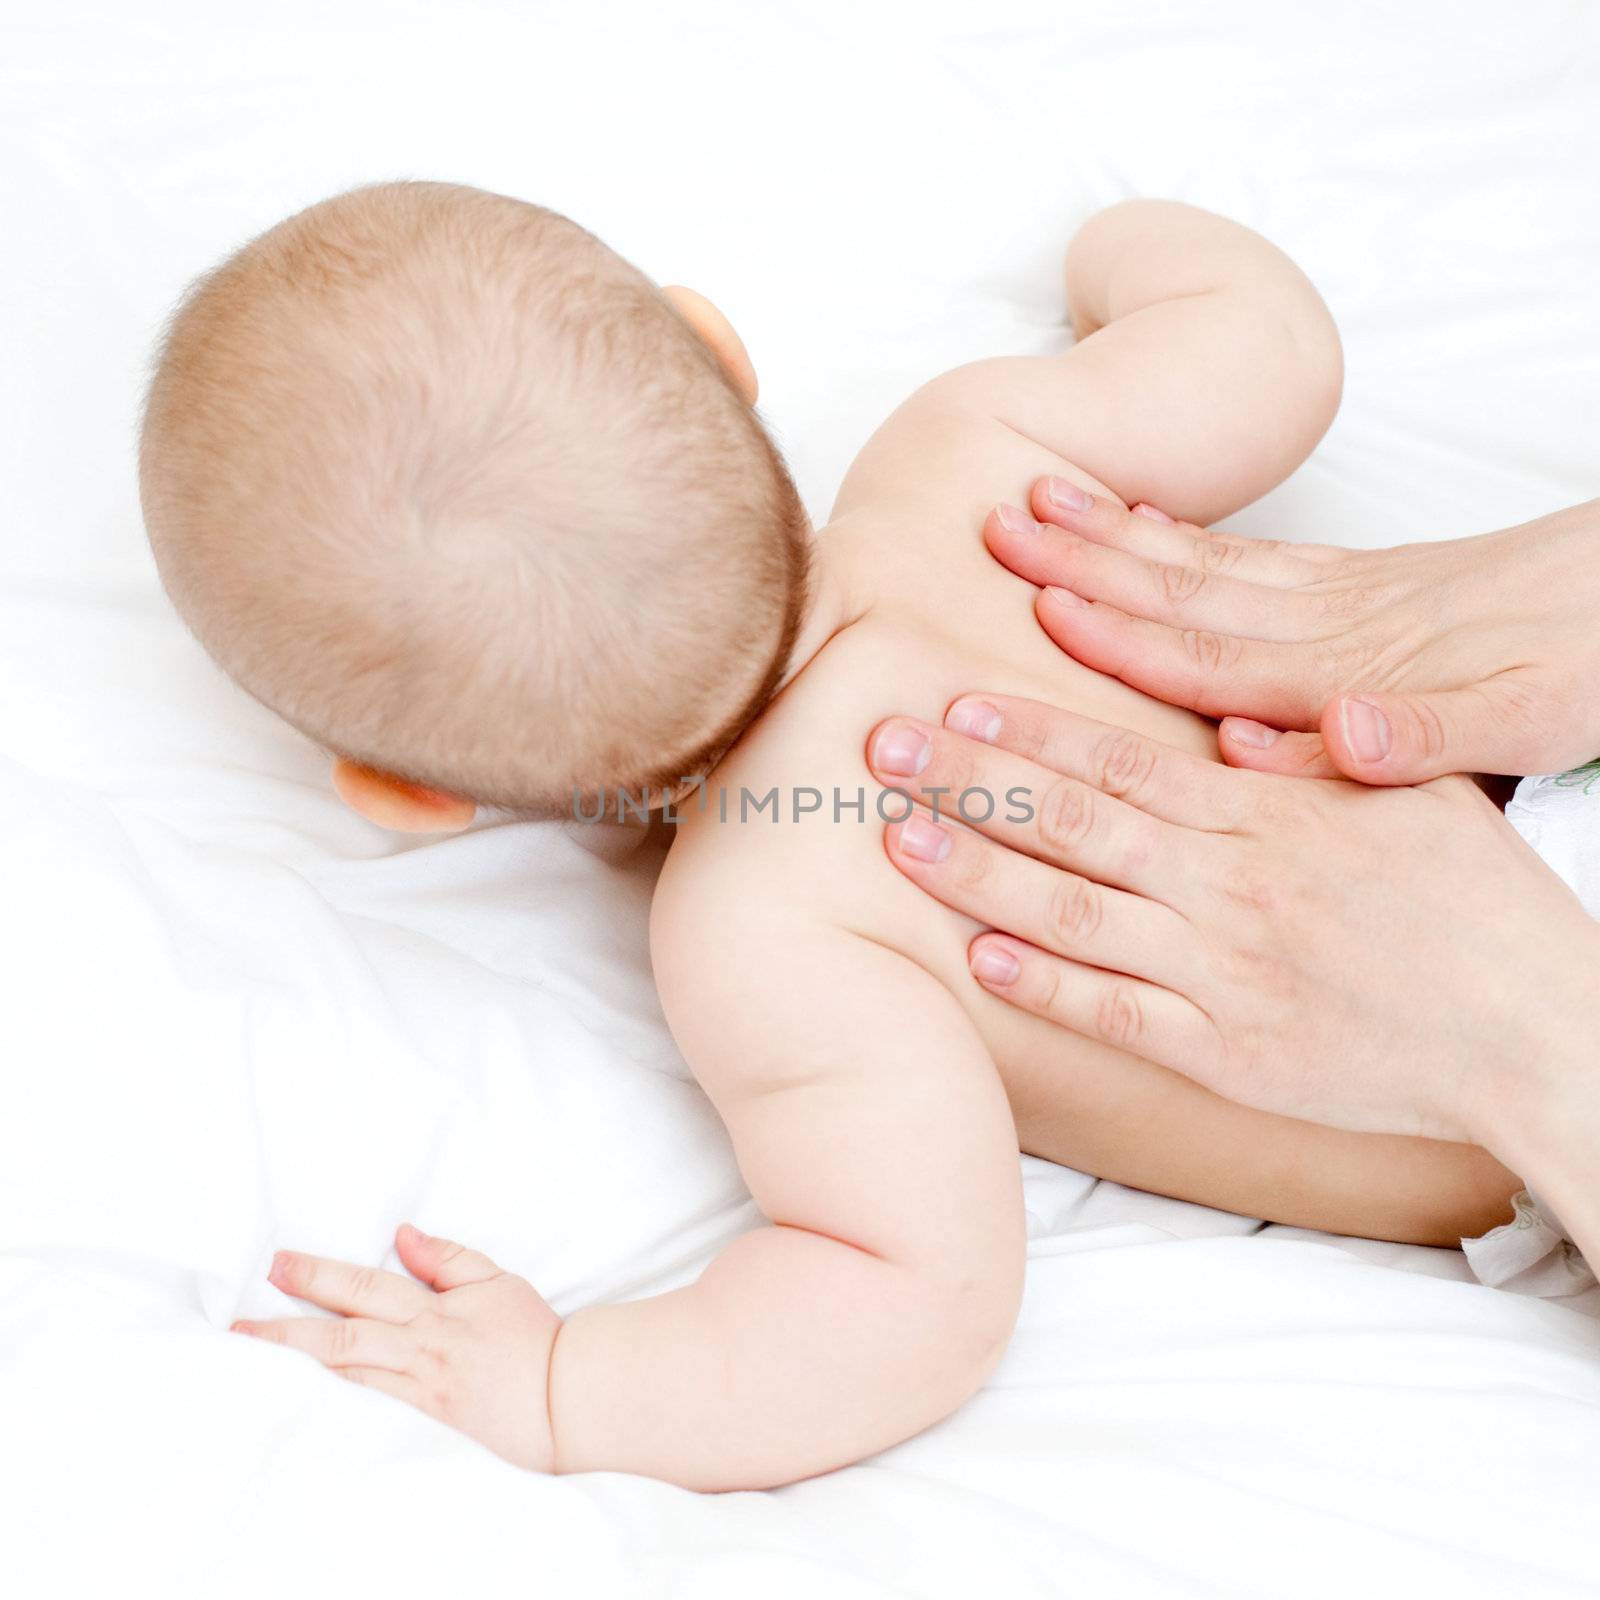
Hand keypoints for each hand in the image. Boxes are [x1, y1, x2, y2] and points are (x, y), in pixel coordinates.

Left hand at [232, 1223, 559, 1471]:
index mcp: (436, 1311)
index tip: (279, 1265)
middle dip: (287, 1326)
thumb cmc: (532, 1337)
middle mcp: (421, 1349)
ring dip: (295, 1367)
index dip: (318, 1275)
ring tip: (252, 1359)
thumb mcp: (497, 1281)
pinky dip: (329, 1407)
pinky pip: (367, 1414)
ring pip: (346, 1378)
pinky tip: (297, 1403)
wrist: (565, 1397)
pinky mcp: (424, 1428)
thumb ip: (448, 1258)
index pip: (366, 1287)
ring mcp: (419, 1393)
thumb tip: (403, 1234)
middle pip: (343, 1334)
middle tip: (239, 1322)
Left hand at [866, 696, 1599, 1146]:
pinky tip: (974, 958)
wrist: (1535, 1032)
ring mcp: (1222, 972)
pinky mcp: (1225, 1053)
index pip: (1123, 760)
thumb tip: (1225, 726)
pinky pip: (1116, 1015)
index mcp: (1269, 817)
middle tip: (881, 746)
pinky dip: (1043, 985)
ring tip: (897, 837)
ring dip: (978, 872)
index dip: (1031, 729)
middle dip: (971, 779)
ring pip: (1075, 911)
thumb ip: (1312, 760)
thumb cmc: (1475, 910)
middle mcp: (1231, 886)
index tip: (954, 699)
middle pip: (1073, 820)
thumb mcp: (1410, 802)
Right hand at [984, 482, 1599, 783]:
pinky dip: (1185, 536)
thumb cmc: (1595, 661)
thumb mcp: (1536, 721)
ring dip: (1116, 536)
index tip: (1037, 611)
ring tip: (1041, 501)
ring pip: (1205, 563)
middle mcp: (1330, 624)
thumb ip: (1431, 734)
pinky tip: (1144, 524)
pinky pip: (1252, 553)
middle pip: (1185, 593)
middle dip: (1085, 564)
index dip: (1120, 640)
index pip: (1210, 657)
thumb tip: (1335, 734)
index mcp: (1351, 671)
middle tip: (999, 527)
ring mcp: (1343, 594)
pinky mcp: (1361, 579)